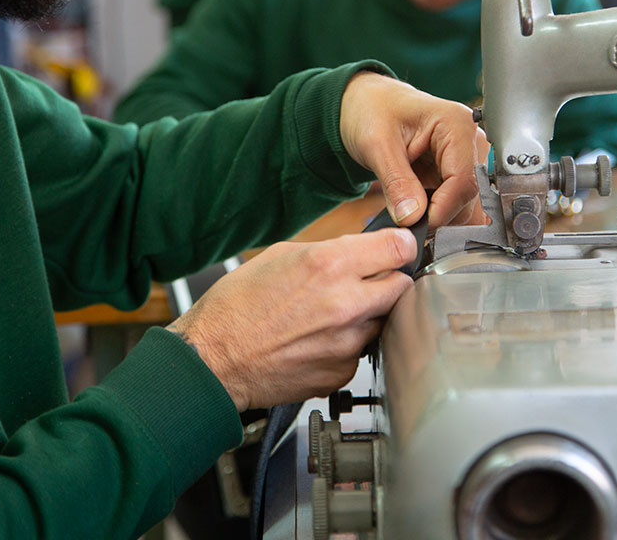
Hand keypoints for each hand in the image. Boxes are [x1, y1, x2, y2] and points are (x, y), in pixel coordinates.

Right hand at [167, 228, 415, 410]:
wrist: (213, 359)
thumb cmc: (236, 306)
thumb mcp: (279, 255)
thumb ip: (328, 251)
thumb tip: (359, 251)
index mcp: (329, 265)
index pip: (398, 248)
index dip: (399, 245)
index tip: (397, 247)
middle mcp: (345, 304)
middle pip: (402, 285)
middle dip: (389, 279)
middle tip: (369, 279)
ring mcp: (347, 343)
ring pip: (384, 319)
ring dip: (369, 313)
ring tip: (333, 312)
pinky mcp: (342, 372)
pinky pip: (362, 349)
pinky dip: (349, 342)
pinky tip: (320, 338)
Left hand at [339, 73, 488, 227]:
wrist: (368, 105)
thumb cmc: (373, 110)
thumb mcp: (377, 145)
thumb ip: (396, 182)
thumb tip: (412, 217)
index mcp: (457, 124)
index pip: (464, 180)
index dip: (442, 209)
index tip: (417, 224)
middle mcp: (470, 141)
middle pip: (470, 196)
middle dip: (440, 216)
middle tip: (407, 221)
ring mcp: (466, 158)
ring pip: (466, 205)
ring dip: (439, 216)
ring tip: (408, 211)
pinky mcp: (456, 172)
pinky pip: (455, 204)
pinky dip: (436, 213)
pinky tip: (415, 208)